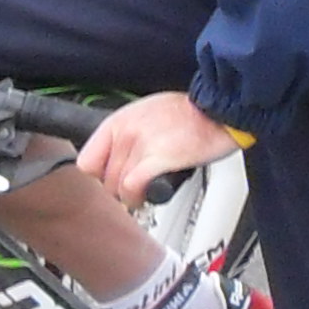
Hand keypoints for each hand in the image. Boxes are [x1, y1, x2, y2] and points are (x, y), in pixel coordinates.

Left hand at [76, 91, 240, 205]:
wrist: (222, 111)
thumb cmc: (193, 113)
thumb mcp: (150, 113)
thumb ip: (128, 134)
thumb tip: (117, 159)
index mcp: (120, 120)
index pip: (87, 162)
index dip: (100, 177)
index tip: (111, 182)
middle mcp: (126, 131)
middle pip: (104, 180)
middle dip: (119, 191)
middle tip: (136, 191)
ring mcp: (140, 144)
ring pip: (117, 187)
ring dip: (131, 197)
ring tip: (145, 194)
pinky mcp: (157, 158)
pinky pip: (132, 188)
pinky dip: (138, 197)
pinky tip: (148, 196)